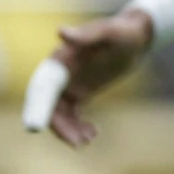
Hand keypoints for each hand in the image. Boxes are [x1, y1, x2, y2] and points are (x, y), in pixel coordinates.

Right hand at [26, 11, 154, 147]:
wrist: (138, 36)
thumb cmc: (125, 31)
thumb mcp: (111, 32)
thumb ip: (87, 35)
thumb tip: (61, 31)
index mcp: (60, 59)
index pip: (42, 87)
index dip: (36, 107)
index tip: (35, 129)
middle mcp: (59, 73)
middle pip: (48, 106)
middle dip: (58, 126)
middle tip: (77, 143)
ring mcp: (69, 83)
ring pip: (59, 114)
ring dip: (69, 130)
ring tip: (87, 141)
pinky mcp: (80, 91)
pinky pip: (71, 114)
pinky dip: (78, 126)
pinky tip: (93, 134)